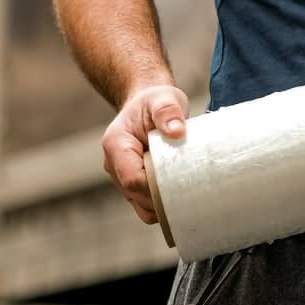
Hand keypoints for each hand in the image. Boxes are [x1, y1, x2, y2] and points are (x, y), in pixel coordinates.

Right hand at [101, 84, 189, 222]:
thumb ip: (167, 111)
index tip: (179, 176)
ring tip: (187, 188)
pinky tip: (181, 193)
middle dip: (162, 196)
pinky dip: (163, 204)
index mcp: (115, 144)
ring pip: (142, 206)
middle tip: (190, 186)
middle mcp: (114, 165)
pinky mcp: (134, 186)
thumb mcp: (163, 98)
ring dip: (163, 203)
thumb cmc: (155, 101)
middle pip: (137, 196)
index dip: (155, 184)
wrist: (149, 104)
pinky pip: (147, 205)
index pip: (132, 178)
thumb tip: (177, 131)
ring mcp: (122, 178)